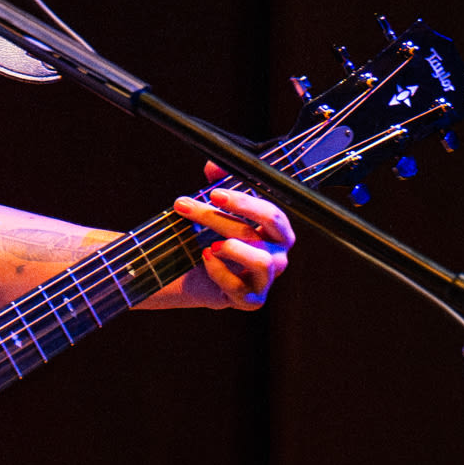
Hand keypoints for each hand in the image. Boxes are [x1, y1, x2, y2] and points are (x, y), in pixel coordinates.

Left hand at [172, 169, 294, 308]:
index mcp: (277, 231)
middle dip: (218, 218)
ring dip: (229, 247)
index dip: (244, 202)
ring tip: (206, 244)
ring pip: (259, 261)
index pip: (272, 214)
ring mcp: (266, 280)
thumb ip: (219, 183)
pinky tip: (205, 259)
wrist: (195, 276)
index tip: (213, 193)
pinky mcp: (251, 300)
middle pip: (257, 233)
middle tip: (184, 207)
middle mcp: (278, 255)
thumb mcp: (215, 208)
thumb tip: (214, 164)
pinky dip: (219, 271)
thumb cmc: (211, 238)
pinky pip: (240, 287)